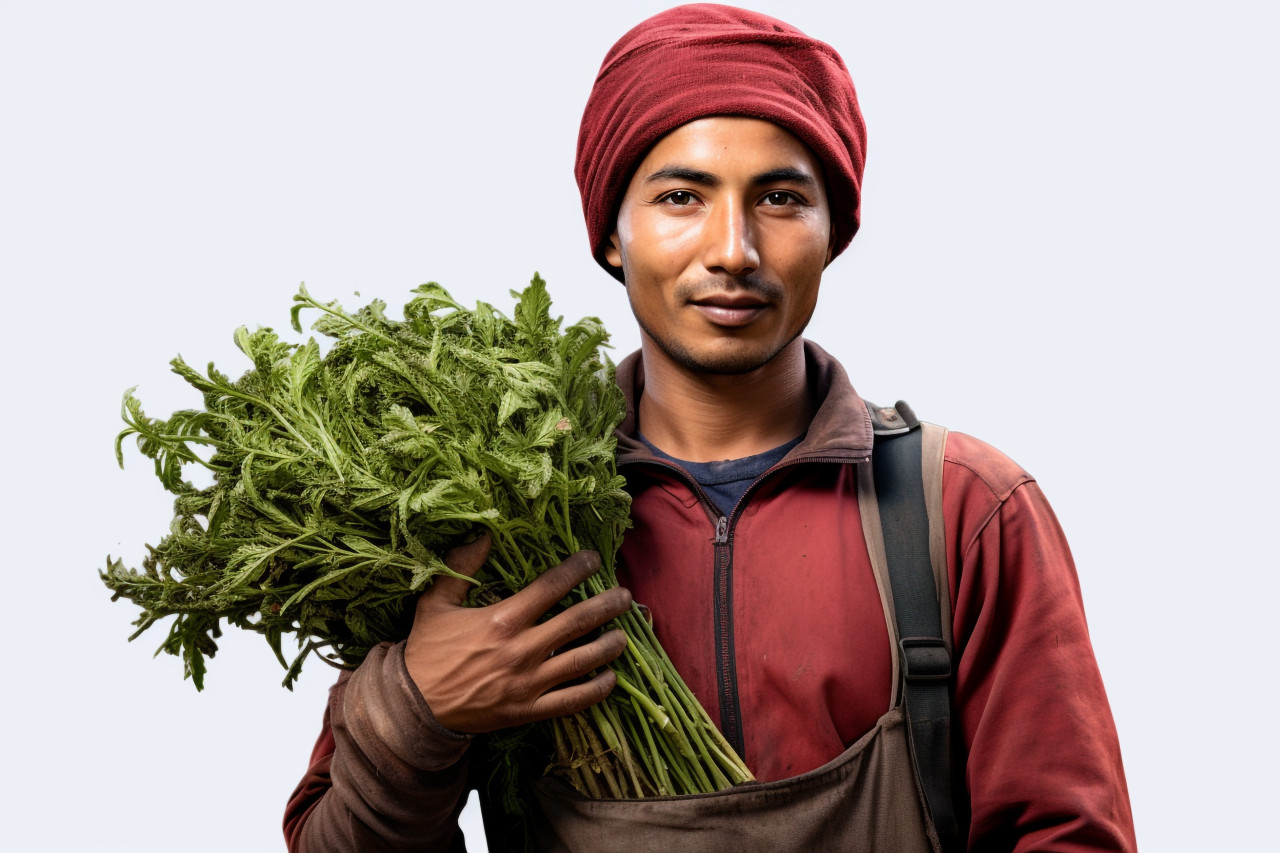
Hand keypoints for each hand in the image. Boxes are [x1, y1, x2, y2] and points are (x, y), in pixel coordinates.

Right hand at [403, 534, 631, 733]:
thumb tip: (482, 535)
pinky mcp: (528, 710)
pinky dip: (595, 690)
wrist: (414, 706)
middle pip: (576, 622)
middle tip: (624, 597)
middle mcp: (521, 650)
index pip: (550, 587)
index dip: (576, 570)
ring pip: (581, 662)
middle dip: (605, 607)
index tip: (592, 560)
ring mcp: (528, 683)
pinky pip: (571, 701)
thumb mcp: (436, 602)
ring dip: (607, 647)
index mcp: (502, 619)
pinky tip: (610, 679)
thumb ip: (461, 567)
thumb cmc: (427, 650)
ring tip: (623, 636)